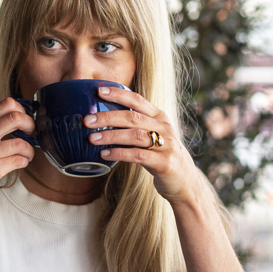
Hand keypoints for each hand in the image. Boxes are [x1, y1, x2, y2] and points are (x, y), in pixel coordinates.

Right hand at [0, 98, 35, 219]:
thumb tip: (22, 118)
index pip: (6, 104)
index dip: (24, 111)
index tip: (27, 122)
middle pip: (15, 117)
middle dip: (31, 125)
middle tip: (33, 135)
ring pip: (20, 143)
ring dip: (30, 150)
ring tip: (28, 155)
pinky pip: (18, 161)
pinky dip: (24, 162)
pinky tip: (21, 164)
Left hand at [83, 85, 200, 202]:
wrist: (185, 180)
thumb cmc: (161, 155)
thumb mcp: (152, 135)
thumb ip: (134, 126)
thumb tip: (101, 119)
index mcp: (159, 117)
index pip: (137, 100)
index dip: (118, 94)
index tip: (99, 91)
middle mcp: (164, 127)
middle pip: (132, 117)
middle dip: (108, 117)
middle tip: (87, 120)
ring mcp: (166, 145)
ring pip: (134, 135)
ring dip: (110, 136)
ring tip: (92, 138)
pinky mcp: (164, 162)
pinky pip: (138, 155)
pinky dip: (119, 154)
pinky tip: (105, 154)